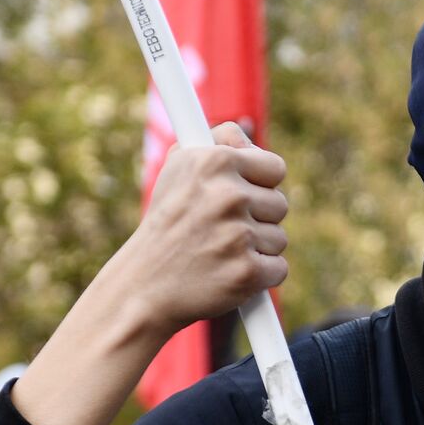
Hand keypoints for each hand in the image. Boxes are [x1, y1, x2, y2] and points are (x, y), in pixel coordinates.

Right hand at [118, 121, 288, 337]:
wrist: (143, 285)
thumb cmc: (165, 225)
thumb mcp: (178, 170)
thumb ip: (216, 143)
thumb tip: (248, 139)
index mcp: (214, 161)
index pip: (276, 168)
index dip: (262, 185)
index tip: (246, 197)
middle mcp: (228, 195)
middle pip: (280, 205)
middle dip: (258, 219)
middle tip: (225, 230)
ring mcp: (238, 235)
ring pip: (279, 238)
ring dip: (257, 249)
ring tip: (221, 252)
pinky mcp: (247, 272)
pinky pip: (278, 268)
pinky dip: (260, 276)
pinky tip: (230, 273)